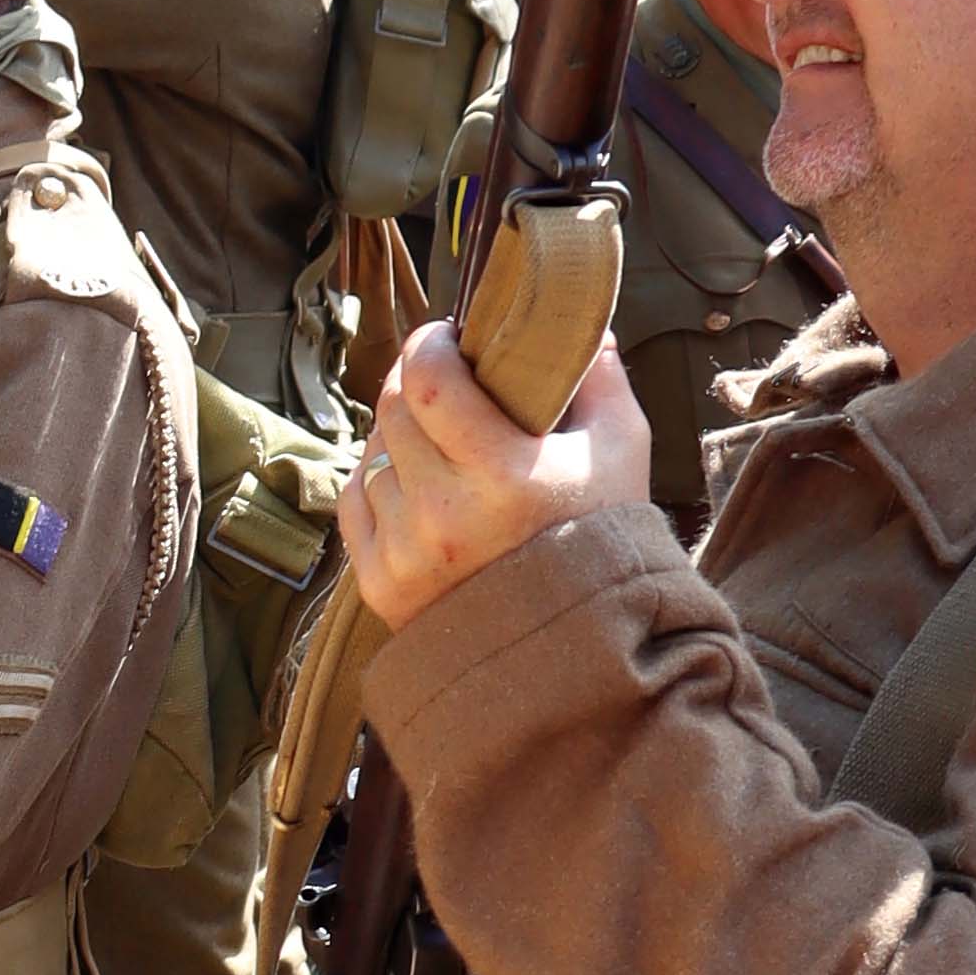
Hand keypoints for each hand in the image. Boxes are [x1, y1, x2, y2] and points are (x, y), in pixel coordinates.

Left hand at [336, 317, 650, 635]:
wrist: (572, 645)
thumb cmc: (601, 540)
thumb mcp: (620, 452)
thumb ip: (603, 381)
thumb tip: (587, 329)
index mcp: (502, 475)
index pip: (428, 380)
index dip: (429, 345)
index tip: (447, 337)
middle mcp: (444, 514)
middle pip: (393, 410)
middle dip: (414, 384)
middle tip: (442, 382)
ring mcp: (405, 552)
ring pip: (373, 455)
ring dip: (399, 439)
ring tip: (439, 448)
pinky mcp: (379, 583)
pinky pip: (355, 502)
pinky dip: (378, 484)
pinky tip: (416, 487)